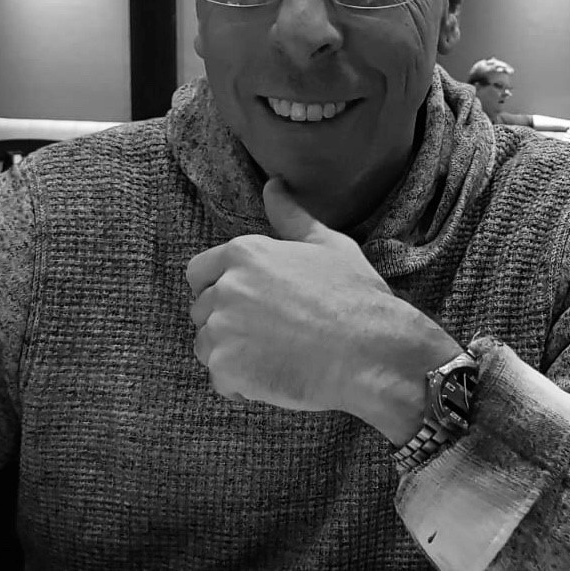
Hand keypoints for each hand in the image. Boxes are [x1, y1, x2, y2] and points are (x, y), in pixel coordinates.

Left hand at [187, 177, 396, 413]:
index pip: (199, 271)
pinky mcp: (227, 367)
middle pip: (202, 309)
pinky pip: (220, 380)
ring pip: (206, 345)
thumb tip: (273, 185)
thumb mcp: (328, 244)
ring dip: (231, 354)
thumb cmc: (354, 296)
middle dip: (227, 322)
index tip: (247, 303)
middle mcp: (227, 286)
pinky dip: (241, 385)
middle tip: (269, 333)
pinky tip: (274, 376)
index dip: (219, 288)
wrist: (370, 350)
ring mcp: (223, 328)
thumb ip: (291, 216)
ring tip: (273, 356)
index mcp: (245, 252)